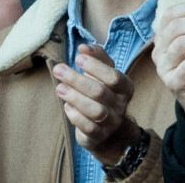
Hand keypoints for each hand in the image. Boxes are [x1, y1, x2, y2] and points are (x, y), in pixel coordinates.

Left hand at [53, 44, 137, 165]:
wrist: (107, 125)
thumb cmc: (102, 90)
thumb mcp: (103, 70)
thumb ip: (96, 55)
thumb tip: (83, 47)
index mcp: (125, 88)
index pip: (114, 77)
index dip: (95, 67)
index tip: (77, 57)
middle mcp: (121, 106)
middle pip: (100, 92)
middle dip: (76, 79)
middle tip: (58, 69)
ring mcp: (111, 123)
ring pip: (95, 111)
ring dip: (74, 97)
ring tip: (59, 87)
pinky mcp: (99, 136)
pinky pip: (88, 127)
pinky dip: (75, 115)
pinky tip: (67, 106)